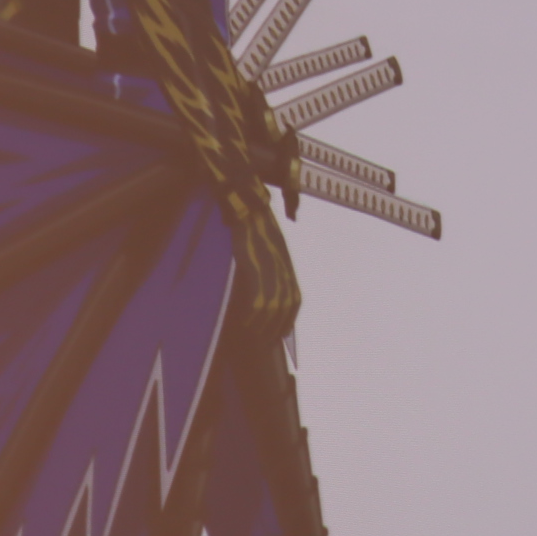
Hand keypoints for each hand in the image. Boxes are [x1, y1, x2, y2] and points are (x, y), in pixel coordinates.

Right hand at [225, 185, 300, 343]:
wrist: (242, 193)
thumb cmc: (249, 215)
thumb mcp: (265, 239)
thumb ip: (267, 258)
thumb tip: (261, 275)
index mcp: (285, 259)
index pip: (294, 298)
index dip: (287, 319)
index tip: (279, 334)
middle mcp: (281, 263)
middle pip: (286, 306)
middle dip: (275, 328)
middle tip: (263, 343)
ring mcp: (268, 262)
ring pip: (273, 305)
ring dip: (263, 326)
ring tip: (251, 338)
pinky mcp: (253, 261)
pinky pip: (257, 295)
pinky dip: (253, 314)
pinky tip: (244, 322)